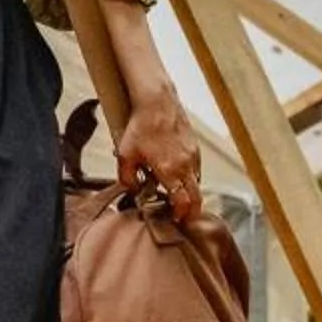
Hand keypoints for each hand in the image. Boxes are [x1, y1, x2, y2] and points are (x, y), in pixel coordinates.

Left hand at [114, 87, 202, 224]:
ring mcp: (193, 156)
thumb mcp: (125, 155)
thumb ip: (127, 178)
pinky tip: (176, 176)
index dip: (181, 215)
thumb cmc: (141, 126)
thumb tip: (132, 191)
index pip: (183, 202)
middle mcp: (185, 165)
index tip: (175, 219)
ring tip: (176, 197)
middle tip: (182, 218)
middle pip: (196, 198)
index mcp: (169, 170)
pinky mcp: (195, 148)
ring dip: (189, 194)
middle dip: (191, 211)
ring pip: (196, 183)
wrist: (157, 101)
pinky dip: (189, 178)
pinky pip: (196, 170)